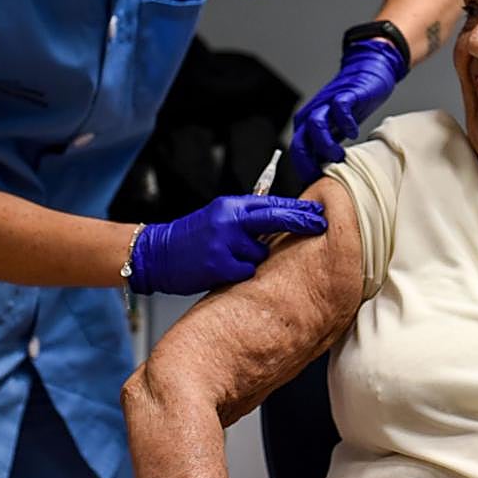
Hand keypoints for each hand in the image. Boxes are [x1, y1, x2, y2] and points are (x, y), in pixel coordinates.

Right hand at [127, 195, 326, 294]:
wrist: (158, 253)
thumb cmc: (192, 237)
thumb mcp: (219, 218)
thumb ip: (247, 218)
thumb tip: (282, 220)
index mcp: (230, 206)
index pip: (272, 203)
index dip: (298, 209)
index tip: (319, 212)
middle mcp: (228, 220)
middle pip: (274, 218)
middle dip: (300, 222)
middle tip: (320, 225)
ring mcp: (223, 242)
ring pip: (261, 253)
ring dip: (254, 259)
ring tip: (230, 258)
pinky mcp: (218, 265)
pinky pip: (246, 272)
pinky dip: (240, 274)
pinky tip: (222, 270)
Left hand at [290, 39, 406, 183]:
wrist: (366, 74)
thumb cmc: (350, 108)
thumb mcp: (335, 134)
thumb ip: (326, 151)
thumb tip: (323, 180)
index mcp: (306, 127)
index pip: (297, 154)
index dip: (304, 172)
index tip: (317, 185)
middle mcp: (311, 115)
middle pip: (299, 143)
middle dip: (310, 163)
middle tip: (326, 175)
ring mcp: (327, 104)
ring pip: (315, 126)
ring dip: (326, 146)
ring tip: (340, 156)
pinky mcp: (344, 95)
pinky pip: (339, 108)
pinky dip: (345, 124)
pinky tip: (353, 133)